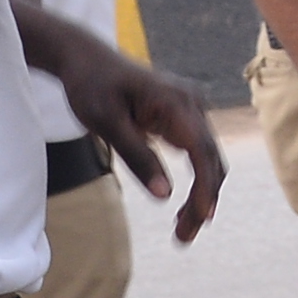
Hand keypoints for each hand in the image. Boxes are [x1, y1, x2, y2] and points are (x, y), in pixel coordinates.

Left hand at [37, 28, 230, 241]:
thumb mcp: (106, 123)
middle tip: (183, 239)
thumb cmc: (91, 86)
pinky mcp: (183, 118)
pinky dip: (195, 183)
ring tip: (182, 232)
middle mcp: (192, 104)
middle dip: (203, 202)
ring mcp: (191, 110)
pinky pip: (198, 155)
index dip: (205, 188)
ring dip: (200, 196)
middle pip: (212, 161)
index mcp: (176, 102)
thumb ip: (137, 157)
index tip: (201, 218)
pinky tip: (181, 208)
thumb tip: (166, 196)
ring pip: (209, 161)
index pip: (202, 152)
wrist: (85, 58)